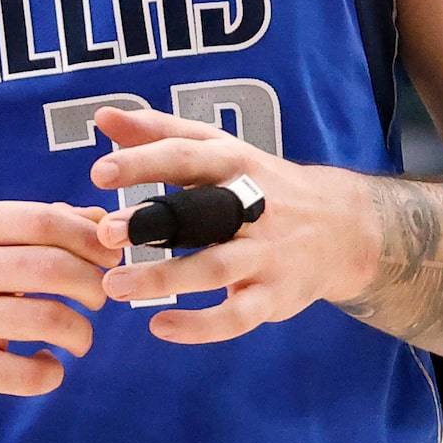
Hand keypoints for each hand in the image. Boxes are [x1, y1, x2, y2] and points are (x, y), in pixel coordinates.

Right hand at [0, 201, 111, 411]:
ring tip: (79, 338)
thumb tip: (105, 221)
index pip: (47, 221)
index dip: (92, 241)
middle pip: (54, 268)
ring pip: (49, 319)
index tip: (111, 259)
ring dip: (82, 333)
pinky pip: (29, 373)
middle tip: (100, 299)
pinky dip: (52, 373)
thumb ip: (42, 227)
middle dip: (95, 285)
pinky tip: (47, 365)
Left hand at [87, 107, 379, 344]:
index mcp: (235, 164)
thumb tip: (104, 116)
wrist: (344, 229)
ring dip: (164, 278)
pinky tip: (160, 326)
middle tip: (105, 231)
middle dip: (154, 222)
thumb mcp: (220, 150)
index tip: (99, 173)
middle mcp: (254, 207)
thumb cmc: (263, 185)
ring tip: (115, 285)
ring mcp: (267, 254)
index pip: (187, 157)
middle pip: (203, 213)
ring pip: (216, 268)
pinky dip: (200, 326)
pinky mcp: (275, 296)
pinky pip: (237, 317)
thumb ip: (161, 133)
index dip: (144, 163)